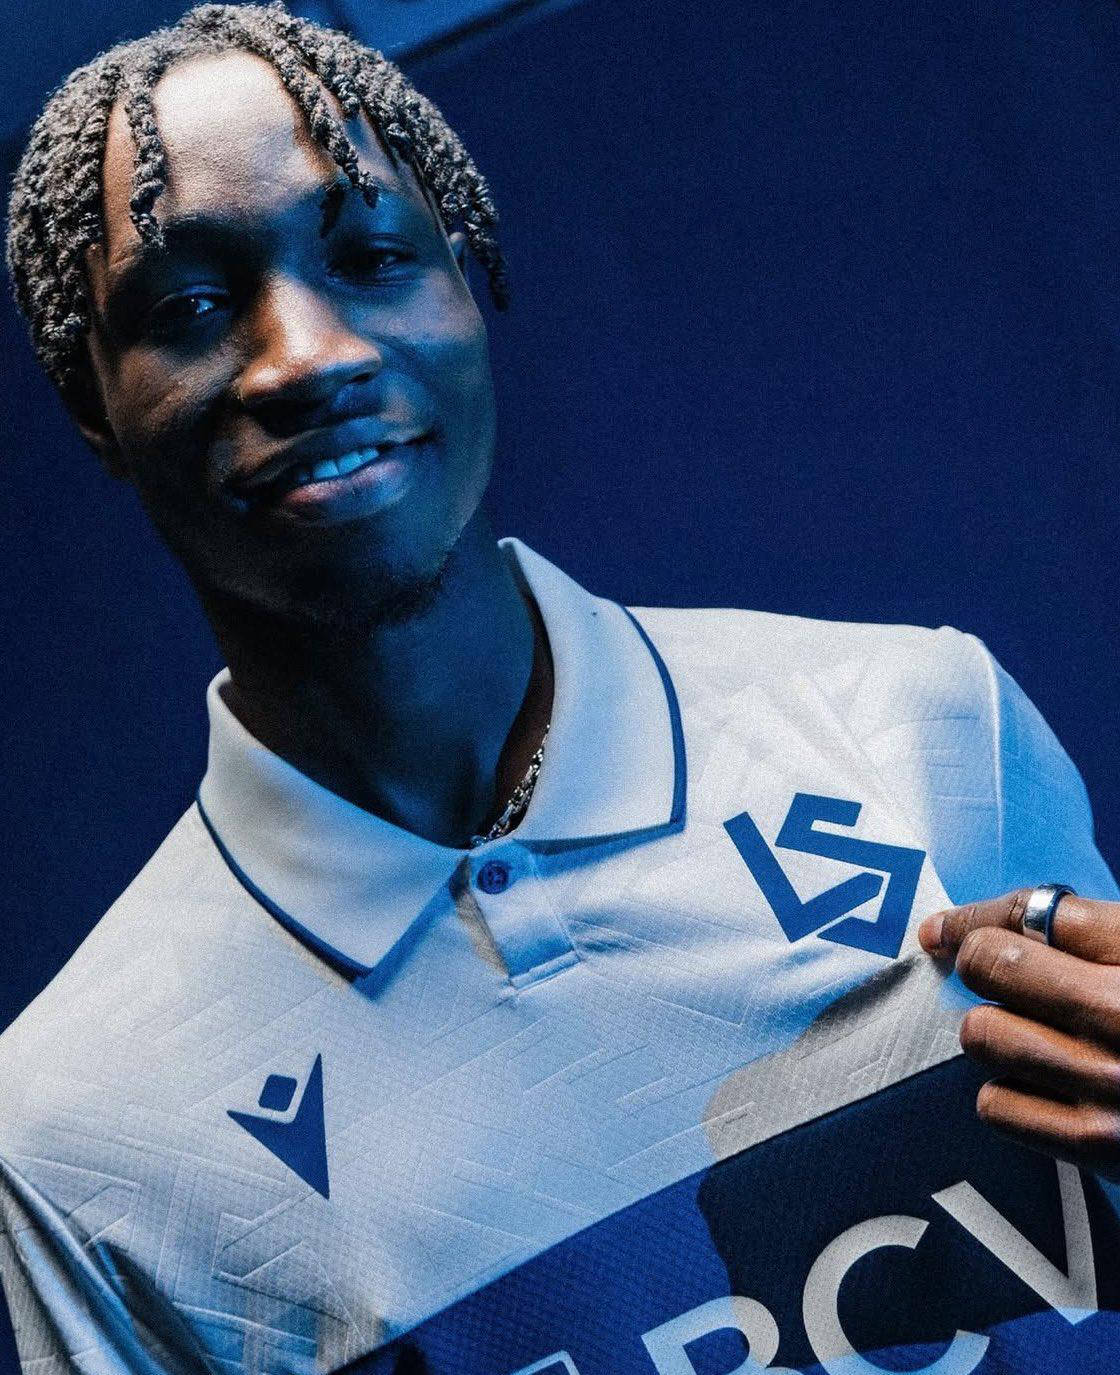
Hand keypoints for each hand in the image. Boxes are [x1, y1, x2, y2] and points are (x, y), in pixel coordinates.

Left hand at [918, 889, 1119, 1180]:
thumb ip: (1102, 937)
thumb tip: (1005, 924)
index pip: (1034, 911)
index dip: (979, 916)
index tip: (946, 928)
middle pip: (991, 964)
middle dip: (983, 966)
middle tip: (998, 978)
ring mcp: (1112, 1083)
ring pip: (983, 1034)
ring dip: (997, 1032)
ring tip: (1034, 1037)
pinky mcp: (1103, 1148)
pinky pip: (997, 1107)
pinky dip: (1009, 1096)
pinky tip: (1045, 1089)